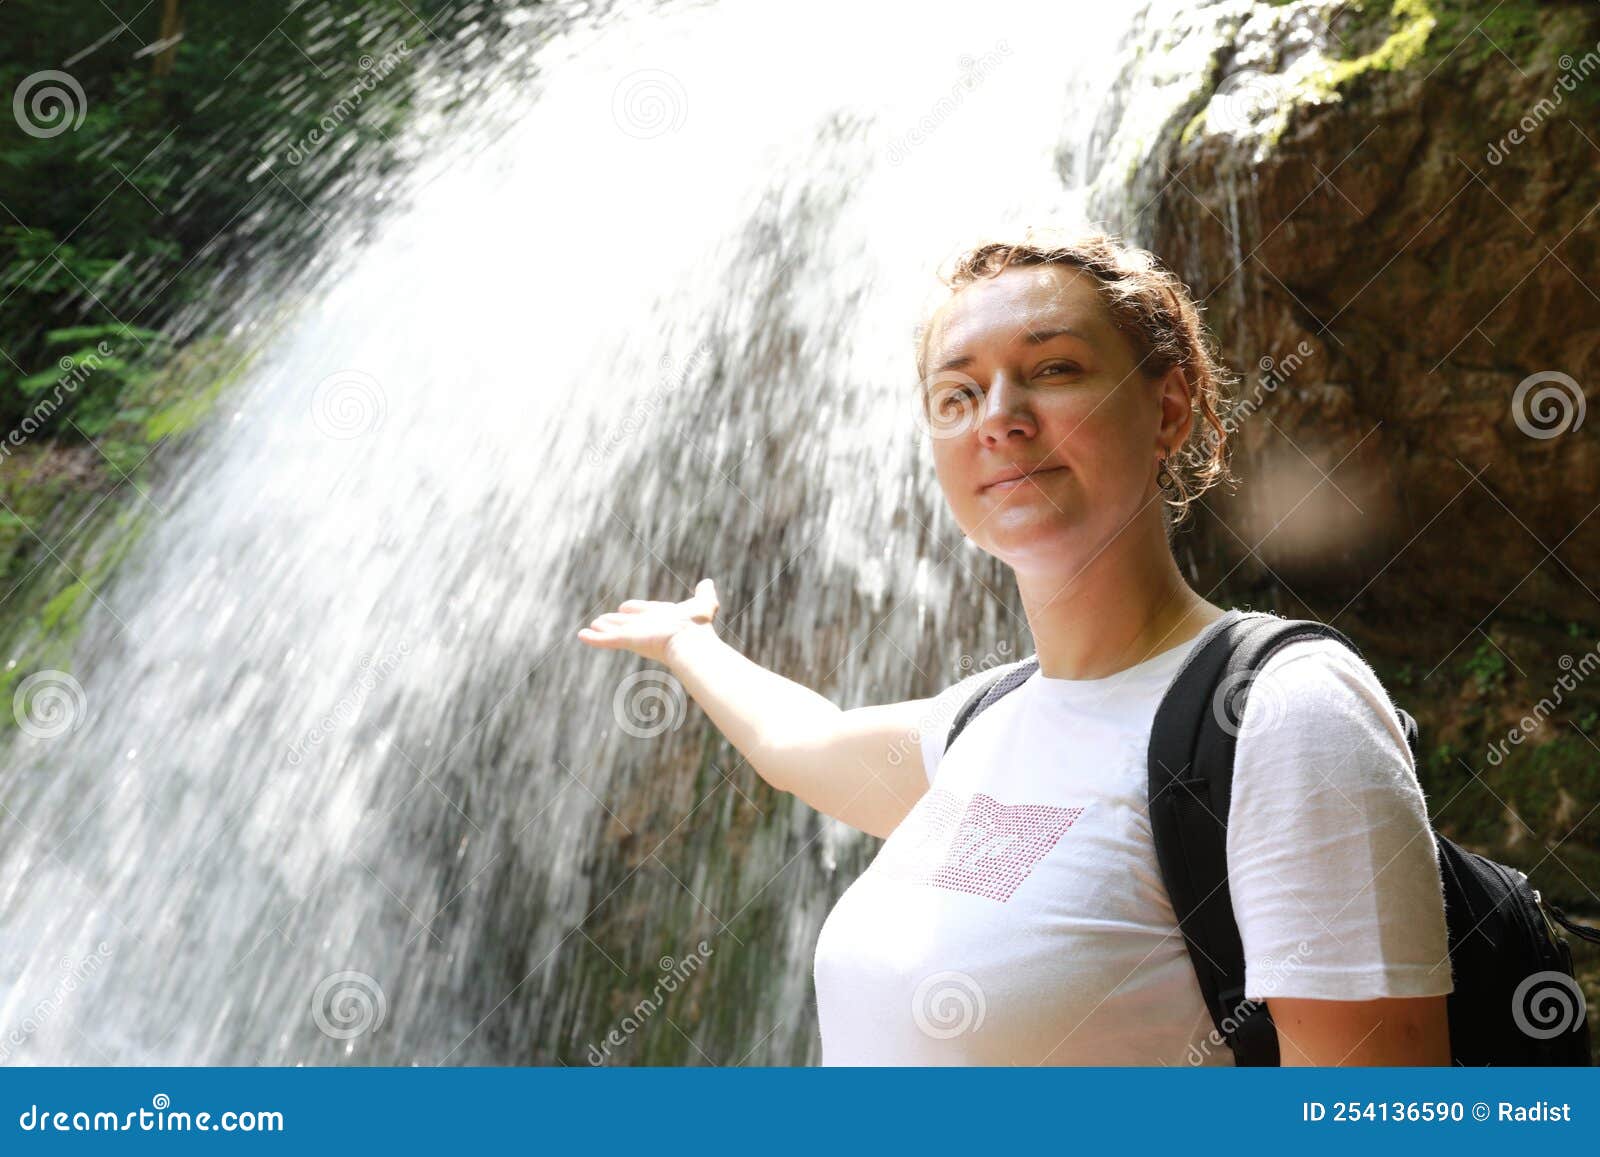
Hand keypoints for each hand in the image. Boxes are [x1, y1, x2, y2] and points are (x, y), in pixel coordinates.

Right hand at [577, 578, 720, 665]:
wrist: (690, 640)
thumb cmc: (698, 626)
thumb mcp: (704, 603)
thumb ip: (704, 593)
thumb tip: (708, 582)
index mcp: (662, 617)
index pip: (644, 612)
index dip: (635, 610)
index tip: (626, 608)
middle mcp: (647, 626)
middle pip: (627, 623)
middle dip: (615, 621)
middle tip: (602, 620)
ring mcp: (636, 634)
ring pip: (615, 631)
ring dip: (602, 629)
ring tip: (590, 627)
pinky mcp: (627, 640)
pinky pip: (606, 639)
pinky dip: (593, 639)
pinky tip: (582, 636)